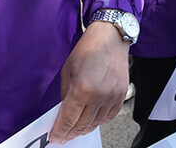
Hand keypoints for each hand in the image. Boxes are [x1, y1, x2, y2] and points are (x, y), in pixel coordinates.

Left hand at [49, 21, 129, 143]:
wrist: (111, 37)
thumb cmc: (89, 49)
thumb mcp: (68, 70)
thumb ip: (65, 94)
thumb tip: (63, 111)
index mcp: (81, 89)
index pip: (68, 121)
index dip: (59, 132)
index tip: (55, 137)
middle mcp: (98, 96)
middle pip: (81, 126)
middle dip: (70, 134)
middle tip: (63, 136)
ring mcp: (111, 97)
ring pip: (95, 124)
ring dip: (84, 129)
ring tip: (76, 130)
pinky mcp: (121, 96)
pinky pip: (109, 117)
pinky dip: (99, 122)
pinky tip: (91, 120)